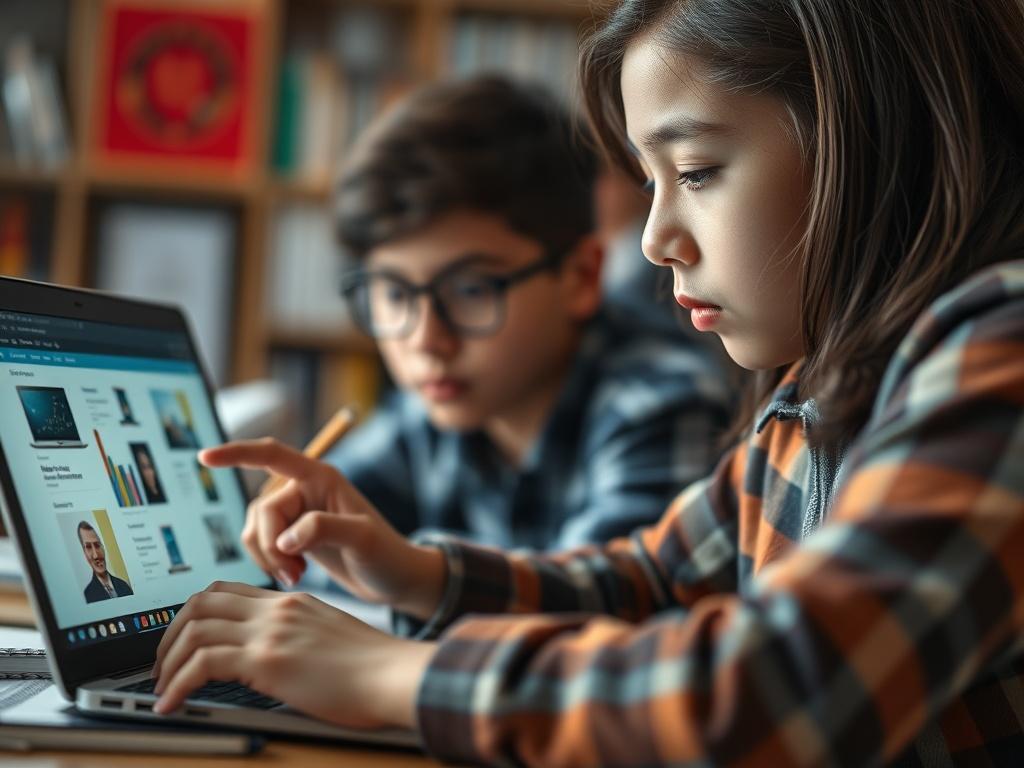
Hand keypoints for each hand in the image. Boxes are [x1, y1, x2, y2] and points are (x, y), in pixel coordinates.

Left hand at [152, 581, 435, 725]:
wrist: (395, 674)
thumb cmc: (375, 668)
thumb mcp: (330, 639)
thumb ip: (299, 638)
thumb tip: (275, 663)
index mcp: (292, 602)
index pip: (226, 591)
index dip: (194, 613)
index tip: (183, 641)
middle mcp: (277, 608)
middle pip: (201, 601)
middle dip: (170, 633)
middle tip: (161, 664)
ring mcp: (270, 630)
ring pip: (194, 628)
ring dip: (166, 661)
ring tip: (160, 688)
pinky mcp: (267, 659)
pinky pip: (201, 664)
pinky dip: (176, 684)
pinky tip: (170, 703)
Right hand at [200, 439, 443, 619]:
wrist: (395, 579)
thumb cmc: (387, 555)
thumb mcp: (363, 540)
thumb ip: (324, 530)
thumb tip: (285, 538)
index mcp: (321, 477)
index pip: (272, 455)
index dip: (237, 454)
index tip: (204, 457)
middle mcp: (305, 490)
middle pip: (260, 510)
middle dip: (268, 544)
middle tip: (294, 574)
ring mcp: (297, 513)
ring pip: (254, 529)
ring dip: (267, 556)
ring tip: (296, 577)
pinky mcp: (292, 536)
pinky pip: (260, 544)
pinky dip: (268, 562)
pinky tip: (293, 576)